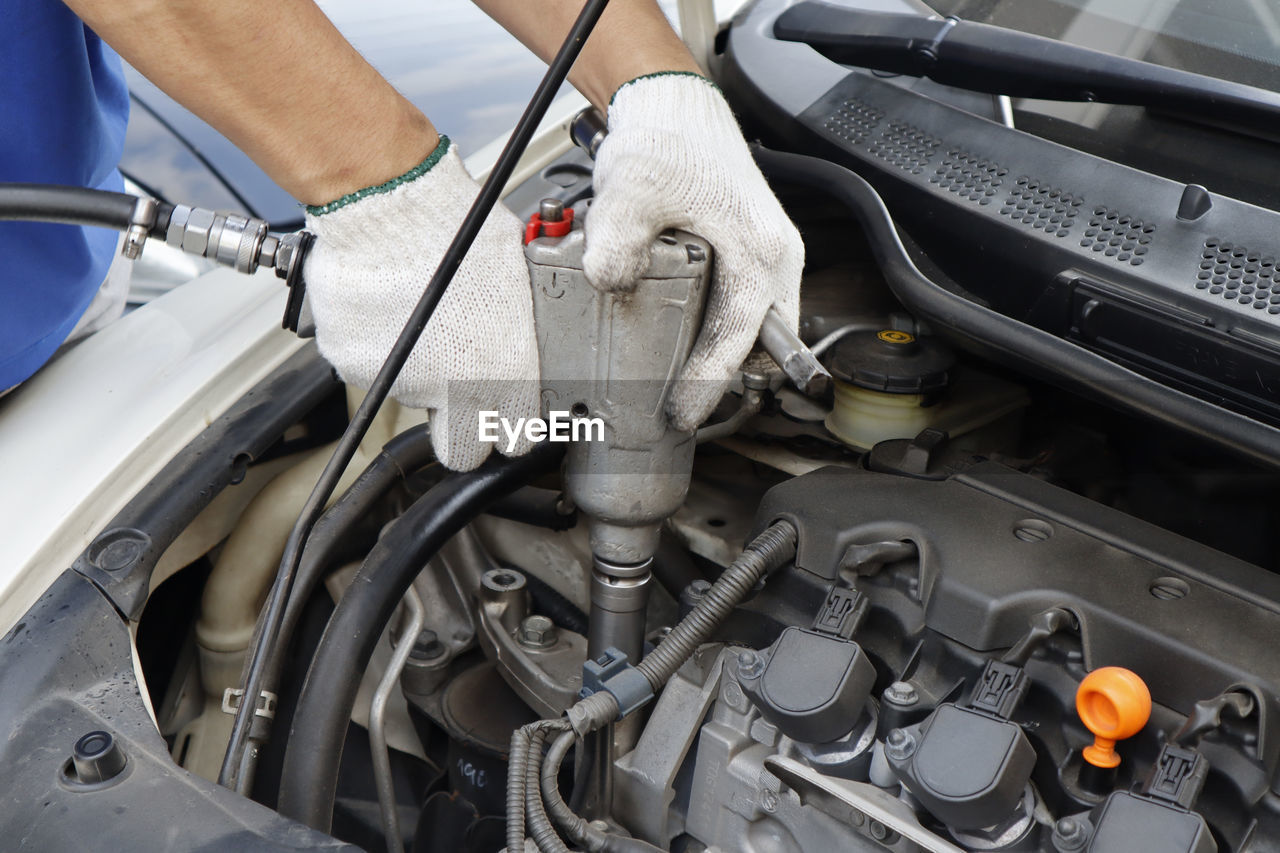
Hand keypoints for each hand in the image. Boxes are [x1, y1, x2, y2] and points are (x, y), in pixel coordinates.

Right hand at [303, 137, 539, 470]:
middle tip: (461, 391)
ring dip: (415, 367)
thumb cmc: (458, 227)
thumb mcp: (517, 277)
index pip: (514, 441)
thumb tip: (524, 336)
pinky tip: (385, 304)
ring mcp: (399, 382)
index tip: (504, 416)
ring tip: (418, 313)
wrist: (390, 204)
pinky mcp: (353, 364)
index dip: (508, 428)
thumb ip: (518, 329)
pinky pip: (367, 364)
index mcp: (505, 376)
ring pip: (410, 396)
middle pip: (459, 452)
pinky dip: (374, 343)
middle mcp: (452, 392)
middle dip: (463, 433)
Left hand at [583, 73, 803, 431]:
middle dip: (723, 378)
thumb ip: (617, 240)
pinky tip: (680, 336)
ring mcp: (764, 254)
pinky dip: (718, 329)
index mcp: (759, 250)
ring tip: (678, 379)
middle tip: (680, 405)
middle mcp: (774, 257)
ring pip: (754, 327)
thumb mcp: (633, 190)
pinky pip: (742, 306)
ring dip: (722, 355)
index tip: (683, 413)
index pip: (738, 338)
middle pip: (760, 343)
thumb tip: (607, 283)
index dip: (708, 382)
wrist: (674, 104)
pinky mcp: (746, 250)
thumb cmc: (669, 139)